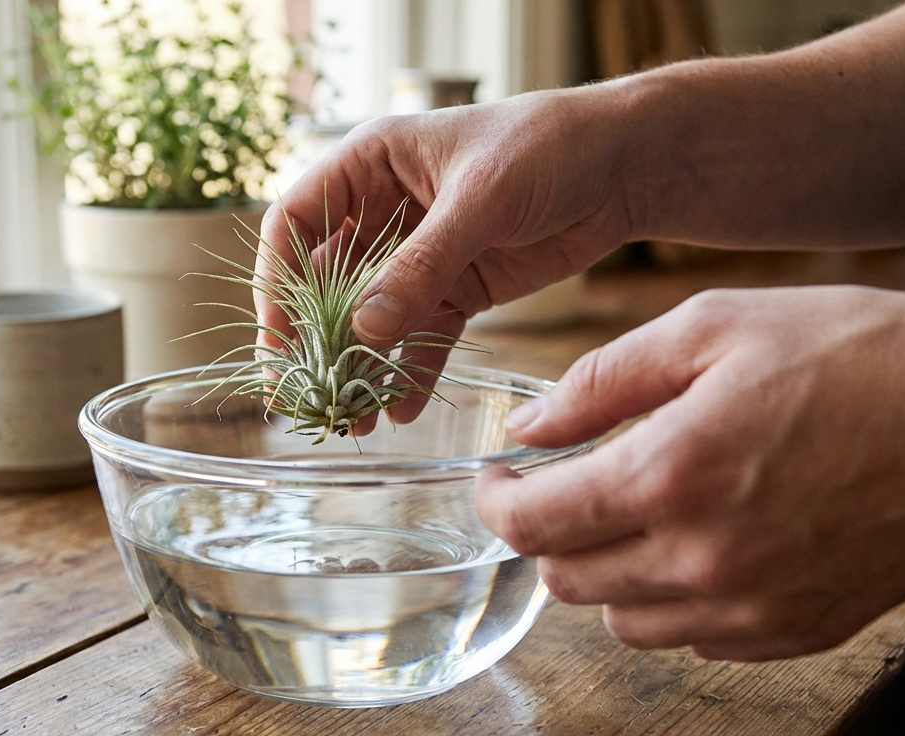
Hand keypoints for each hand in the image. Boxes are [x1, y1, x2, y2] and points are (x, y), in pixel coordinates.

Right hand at [257, 88, 634, 421]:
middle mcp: (382, 211)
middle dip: (316, 341)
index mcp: (369, 165)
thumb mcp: (481, 199)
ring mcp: (419, 255)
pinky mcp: (458, 288)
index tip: (280, 339)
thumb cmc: (548, 146)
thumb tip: (365, 329)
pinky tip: (403, 410)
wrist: (624, 164)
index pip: (294, 224)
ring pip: (371, 320)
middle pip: (325, 282)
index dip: (279, 282)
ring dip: (360, 368)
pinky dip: (411, 372)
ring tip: (354, 420)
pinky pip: (421, 338)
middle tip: (306, 396)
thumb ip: (423, 264)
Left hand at [476, 286, 904, 660]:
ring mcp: (754, 607)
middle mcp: (703, 559)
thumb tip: (527, 425)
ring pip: (623, 622)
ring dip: (605, 571)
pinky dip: (672, 601)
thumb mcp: (712, 326)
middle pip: (567, 581)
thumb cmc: (854, 352)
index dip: (495, 502)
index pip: (533, 525)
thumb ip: (601, 381)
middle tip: (562, 486)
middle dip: (547, 532)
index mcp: (670, 476)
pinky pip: (694, 640)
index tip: (498, 478)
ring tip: (634, 512)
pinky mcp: (797, 631)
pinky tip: (698, 544)